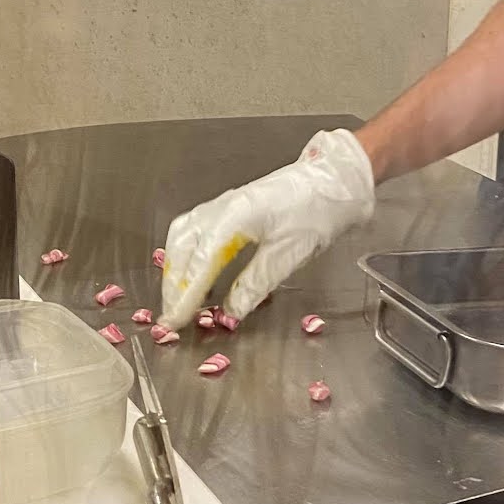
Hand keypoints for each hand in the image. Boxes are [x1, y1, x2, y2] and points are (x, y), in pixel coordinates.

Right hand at [160, 127, 374, 327]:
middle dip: (173, 286)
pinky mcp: (229, 208)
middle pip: (182, 250)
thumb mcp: (290, 254)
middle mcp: (220, 208)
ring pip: (182, 238)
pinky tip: (191, 270)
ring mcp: (222, 205)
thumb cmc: (316, 211)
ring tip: (177, 298)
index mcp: (233, 217)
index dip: (185, 297)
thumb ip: (255, 284)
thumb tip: (231, 312)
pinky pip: (194, 231)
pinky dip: (186, 255)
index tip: (175, 321)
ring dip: (175, 270)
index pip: (199, 265)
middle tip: (171, 317)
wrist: (332, 181)